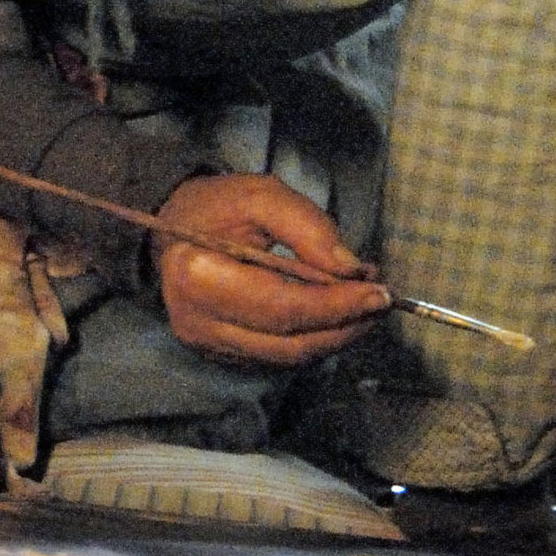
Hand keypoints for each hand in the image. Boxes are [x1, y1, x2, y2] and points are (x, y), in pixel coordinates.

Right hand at [151, 174, 389, 367]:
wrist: (174, 230)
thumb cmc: (217, 208)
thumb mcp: (261, 196)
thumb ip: (308, 227)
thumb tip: (352, 271)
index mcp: (201, 277)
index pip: (283, 308)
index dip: (338, 306)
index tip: (381, 293)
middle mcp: (200, 323)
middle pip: (290, 343)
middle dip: (344, 326)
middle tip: (381, 302)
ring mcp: (207, 346)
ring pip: (287, 359)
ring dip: (335, 337)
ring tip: (363, 306)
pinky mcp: (218, 356)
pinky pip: (277, 358)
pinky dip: (313, 341)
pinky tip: (333, 316)